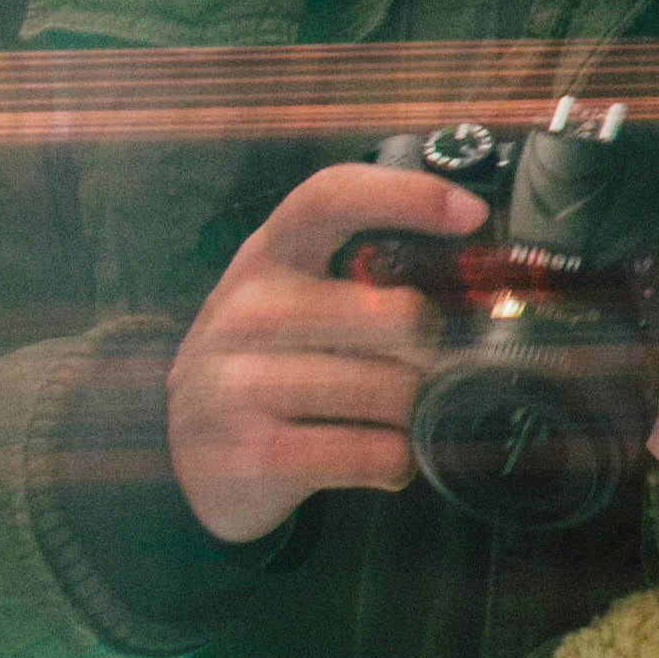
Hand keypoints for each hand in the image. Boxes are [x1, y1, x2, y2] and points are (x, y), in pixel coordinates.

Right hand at [165, 162, 481, 544]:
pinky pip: (374, 454)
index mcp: (269, 256)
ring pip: (393, 391)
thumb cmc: (264, 359)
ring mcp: (244, 384)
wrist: (182, 455)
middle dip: (431, 349)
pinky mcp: (256, 454)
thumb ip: (360, 273)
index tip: (471, 213)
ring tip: (390, 417)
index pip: (333, 198)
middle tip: (421, 366)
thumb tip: (475, 274)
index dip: (407, 196)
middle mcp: (250, 311)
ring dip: (414, 413)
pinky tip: (380, 457)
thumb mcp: (290, 297)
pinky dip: (396, 461)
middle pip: (396, 315)